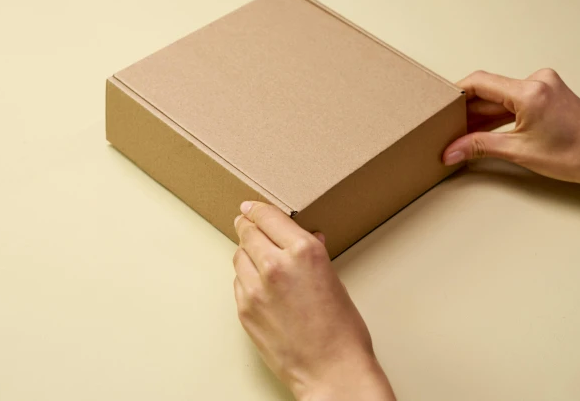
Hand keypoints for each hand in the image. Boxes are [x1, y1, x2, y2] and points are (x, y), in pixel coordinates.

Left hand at [232, 201, 394, 400]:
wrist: (331, 372)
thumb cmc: (341, 331)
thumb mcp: (334, 281)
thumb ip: (315, 255)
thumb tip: (309, 238)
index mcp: (304, 251)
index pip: (268, 216)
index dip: (256, 209)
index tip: (250, 206)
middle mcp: (276, 265)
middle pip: (247, 232)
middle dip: (247, 226)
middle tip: (246, 223)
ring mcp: (256, 288)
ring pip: (238, 256)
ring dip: (246, 252)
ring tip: (259, 257)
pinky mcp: (245, 309)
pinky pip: (238, 282)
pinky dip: (246, 278)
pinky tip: (260, 284)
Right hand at [443, 69, 579, 187]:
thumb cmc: (576, 155)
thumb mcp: (519, 152)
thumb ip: (479, 147)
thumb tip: (452, 150)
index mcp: (530, 91)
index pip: (480, 82)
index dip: (456, 93)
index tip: (440, 104)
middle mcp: (538, 82)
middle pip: (489, 90)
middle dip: (467, 110)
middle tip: (448, 127)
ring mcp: (544, 86)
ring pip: (500, 97)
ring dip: (482, 115)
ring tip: (464, 133)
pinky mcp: (548, 94)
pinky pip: (514, 100)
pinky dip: (499, 114)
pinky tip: (485, 130)